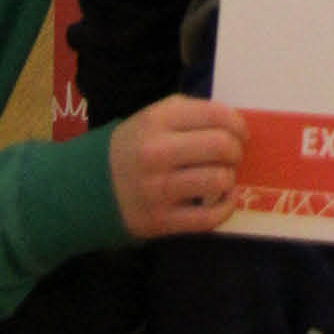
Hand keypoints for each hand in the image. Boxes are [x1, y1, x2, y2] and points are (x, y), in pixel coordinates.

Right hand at [109, 95, 249, 237]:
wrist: (93, 187)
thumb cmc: (135, 146)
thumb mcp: (154, 116)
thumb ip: (192, 114)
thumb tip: (234, 124)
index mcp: (158, 120)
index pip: (216, 115)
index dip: (238, 124)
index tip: (240, 133)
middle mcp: (157, 152)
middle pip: (221, 146)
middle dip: (237, 151)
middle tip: (233, 155)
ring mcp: (159, 188)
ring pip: (218, 180)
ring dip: (230, 178)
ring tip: (223, 176)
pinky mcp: (161, 220)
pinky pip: (209, 217)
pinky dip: (226, 207)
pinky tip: (223, 198)